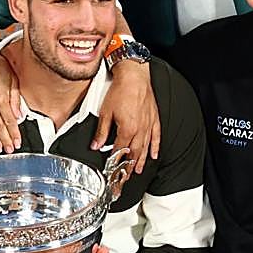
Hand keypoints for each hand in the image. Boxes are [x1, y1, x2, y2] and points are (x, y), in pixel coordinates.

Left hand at [92, 59, 159, 173]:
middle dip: (129, 167)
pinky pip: (156, 137)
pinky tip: (153, 154)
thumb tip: (96, 144)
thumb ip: (101, 131)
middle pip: (134, 153)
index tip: (113, 170)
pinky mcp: (154, 118)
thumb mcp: (106, 112)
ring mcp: (148, 125)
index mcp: (127, 129)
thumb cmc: (121, 90)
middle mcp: (140, 129)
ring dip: (141, 161)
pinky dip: (155, 147)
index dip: (116, 162)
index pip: (120, 151)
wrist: (134, 76)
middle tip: (126, 177)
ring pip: (145, 148)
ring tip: (137, 170)